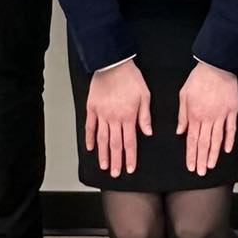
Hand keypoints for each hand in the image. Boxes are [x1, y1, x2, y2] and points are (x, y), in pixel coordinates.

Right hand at [86, 59, 151, 177]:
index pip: (130, 142)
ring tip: (103, 166)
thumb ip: (145, 116)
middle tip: (115, 174)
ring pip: (102, 139)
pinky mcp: (92, 108)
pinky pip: (90, 126)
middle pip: (115, 144)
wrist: (113, 64)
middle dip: (116, 161)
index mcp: (128, 116)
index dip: (130, 157)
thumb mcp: (145, 95)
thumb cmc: (131, 78)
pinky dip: (90, 138)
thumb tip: (147, 132)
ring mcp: (101, 114)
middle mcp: (114, 118)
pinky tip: (90, 148)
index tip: (130, 169)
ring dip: (103, 154)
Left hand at [178, 61, 237, 176]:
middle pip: (204, 143)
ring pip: (217, 139)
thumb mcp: (184, 95)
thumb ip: (182, 115)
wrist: (216, 66)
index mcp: (195, 115)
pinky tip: (227, 150)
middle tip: (200, 172)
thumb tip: (180, 131)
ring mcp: (221, 115)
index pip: (192, 140)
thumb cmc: (199, 79)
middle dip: (201, 159)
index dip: (191, 155)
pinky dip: (229, 140)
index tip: (191, 166)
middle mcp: (208, 118)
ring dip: (213, 154)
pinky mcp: (232, 111)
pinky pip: (231, 129)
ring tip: (211, 166)